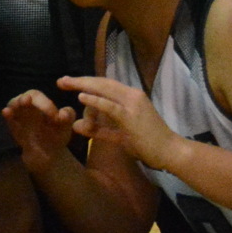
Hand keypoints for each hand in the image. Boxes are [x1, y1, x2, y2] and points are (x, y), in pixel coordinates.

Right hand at [2, 89, 79, 175]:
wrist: (47, 154)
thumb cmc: (56, 135)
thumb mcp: (65, 127)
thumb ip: (68, 117)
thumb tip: (64, 113)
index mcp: (40, 103)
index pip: (38, 97)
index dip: (45, 104)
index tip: (55, 118)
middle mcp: (28, 106)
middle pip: (24, 97)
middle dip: (26, 99)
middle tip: (27, 100)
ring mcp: (19, 116)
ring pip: (13, 104)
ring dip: (16, 104)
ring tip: (21, 104)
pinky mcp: (13, 128)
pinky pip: (8, 119)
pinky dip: (7, 115)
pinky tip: (6, 112)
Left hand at [61, 74, 181, 168]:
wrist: (170, 152)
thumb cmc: (148, 144)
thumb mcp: (119, 136)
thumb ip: (99, 131)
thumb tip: (77, 127)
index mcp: (131, 97)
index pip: (105, 85)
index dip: (87, 82)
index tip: (69, 82)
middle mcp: (132, 95)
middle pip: (102, 83)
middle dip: (80, 80)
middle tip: (61, 80)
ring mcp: (133, 104)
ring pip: (105, 89)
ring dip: (84, 85)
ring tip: (67, 83)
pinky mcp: (133, 116)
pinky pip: (111, 106)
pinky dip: (96, 100)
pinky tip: (82, 97)